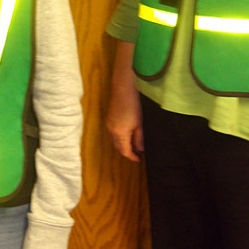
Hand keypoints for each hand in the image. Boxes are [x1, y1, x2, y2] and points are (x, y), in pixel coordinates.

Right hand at [106, 41, 143, 161]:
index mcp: (120, 134)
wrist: (123, 89)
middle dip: (127, 152)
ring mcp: (109, 125)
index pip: (125, 151)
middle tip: (137, 154)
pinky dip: (120, 138)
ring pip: (115, 141)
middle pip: (118, 147)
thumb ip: (139, 138)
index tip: (140, 160)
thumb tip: (140, 149)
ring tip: (134, 146)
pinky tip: (127, 135)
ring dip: (123, 145)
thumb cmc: (134, 105)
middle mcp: (111, 131)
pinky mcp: (109, 119)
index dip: (132, 157)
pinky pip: (113, 134)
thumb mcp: (139, 123)